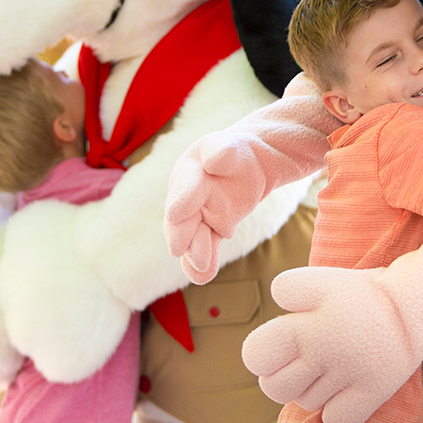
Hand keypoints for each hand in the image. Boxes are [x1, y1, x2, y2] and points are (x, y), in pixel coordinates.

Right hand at [164, 131, 269, 283]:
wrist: (245, 166)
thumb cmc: (234, 152)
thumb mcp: (229, 146)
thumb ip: (221, 152)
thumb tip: (214, 159)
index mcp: (190, 171)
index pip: (186, 186)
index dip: (182, 200)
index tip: (176, 214)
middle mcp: (186, 196)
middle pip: (182, 218)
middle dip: (182, 234)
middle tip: (179, 249)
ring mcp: (197, 215)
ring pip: (192, 238)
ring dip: (193, 253)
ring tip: (200, 269)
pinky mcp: (211, 229)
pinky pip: (205, 248)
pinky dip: (202, 263)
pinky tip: (203, 276)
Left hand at [242, 267, 422, 422]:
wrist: (410, 306)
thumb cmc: (357, 295)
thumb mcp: (316, 281)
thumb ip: (286, 292)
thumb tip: (274, 320)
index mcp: (305, 324)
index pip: (255, 355)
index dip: (261, 355)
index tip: (280, 347)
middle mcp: (325, 350)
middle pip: (274, 389)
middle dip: (280, 378)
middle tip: (301, 363)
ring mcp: (350, 374)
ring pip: (306, 404)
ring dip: (311, 391)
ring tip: (330, 368)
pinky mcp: (374, 391)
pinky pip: (336, 420)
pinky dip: (336, 411)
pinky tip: (345, 390)